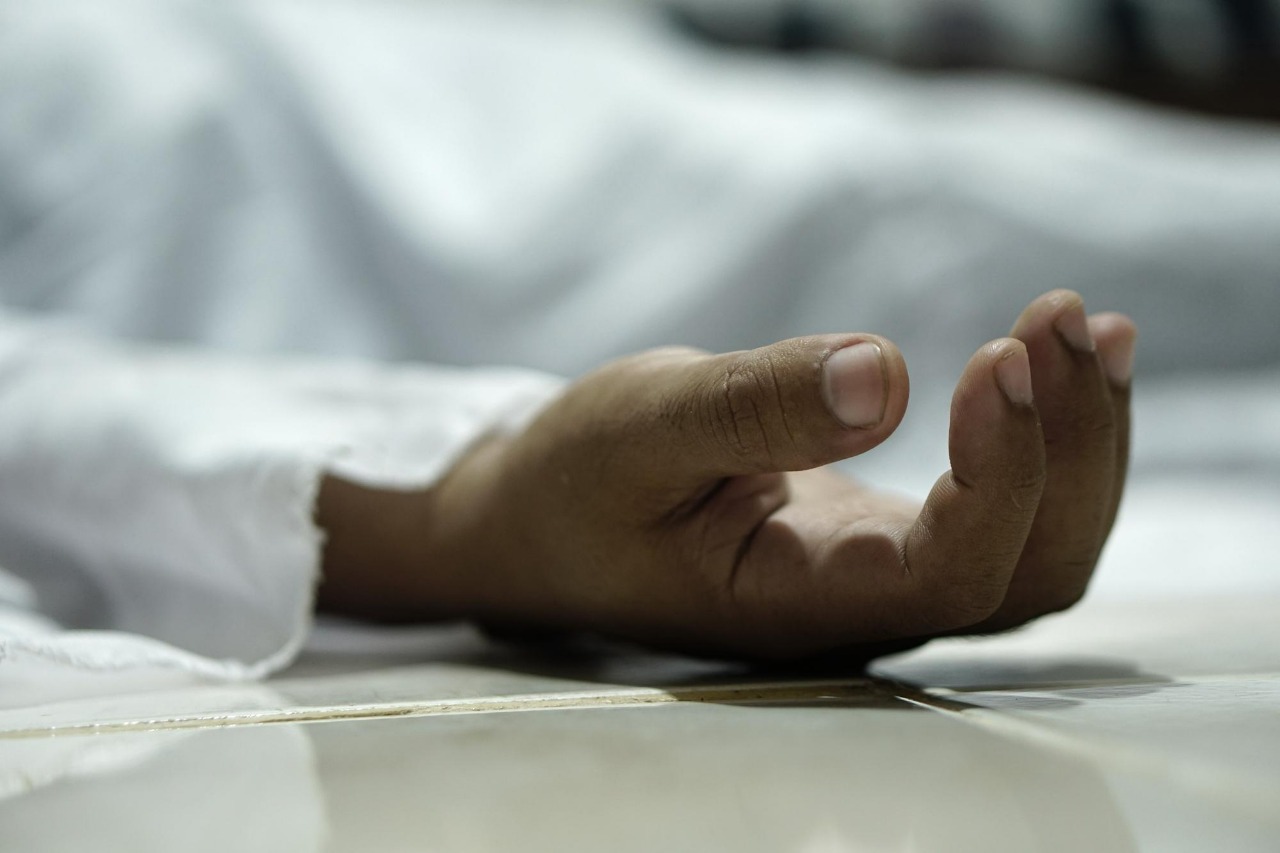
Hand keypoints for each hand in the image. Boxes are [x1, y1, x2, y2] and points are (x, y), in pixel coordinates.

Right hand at [317, 290, 1135, 660]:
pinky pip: (1002, 512)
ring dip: (1082, 441)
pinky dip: (1049, 437)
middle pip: (1029, 570)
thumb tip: (887, 374)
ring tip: (1083, 326)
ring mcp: (882, 579)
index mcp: (797, 602)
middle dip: (1074, 447)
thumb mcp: (640, 428)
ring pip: (1036, 549)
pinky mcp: (886, 539)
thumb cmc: (576, 484)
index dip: (1003, 475)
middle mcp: (861, 608)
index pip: (947, 574)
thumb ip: (753, 409)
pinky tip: (1054, 358)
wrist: (546, 527)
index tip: (1000, 356)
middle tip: (1064, 319)